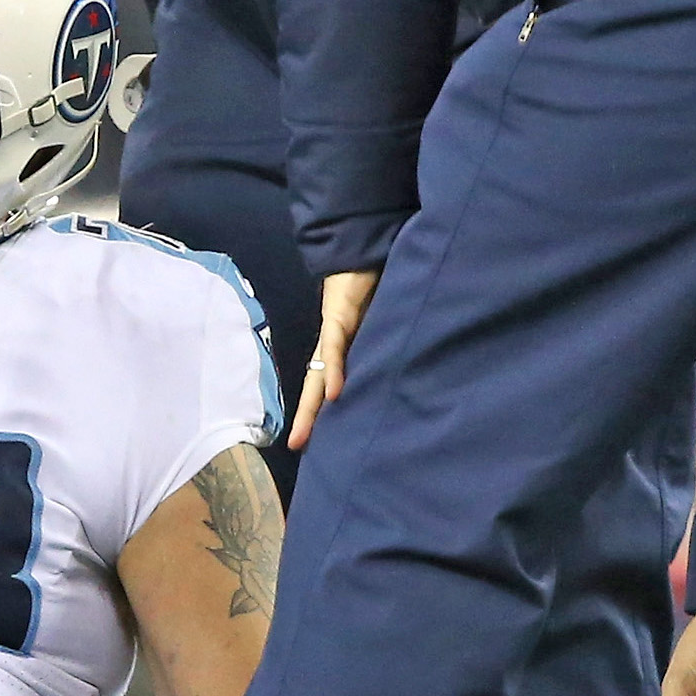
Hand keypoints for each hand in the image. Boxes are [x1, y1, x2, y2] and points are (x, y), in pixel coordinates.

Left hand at [287, 267, 380, 450]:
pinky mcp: (339, 314)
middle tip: (298, 448)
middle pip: (316, 386)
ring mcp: (333, 330)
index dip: (321, 411)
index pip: (327, 384)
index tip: (315, 441)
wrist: (363, 247)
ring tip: (304, 433)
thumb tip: (398, 375)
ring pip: (318, 372)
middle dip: (308, 418)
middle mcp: (332, 342)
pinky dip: (333, 369)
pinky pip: (334, 345)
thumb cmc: (376, 284)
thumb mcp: (383, 325)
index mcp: (342, 346)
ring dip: (312, 404)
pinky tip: (333, 392)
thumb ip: (384, 347)